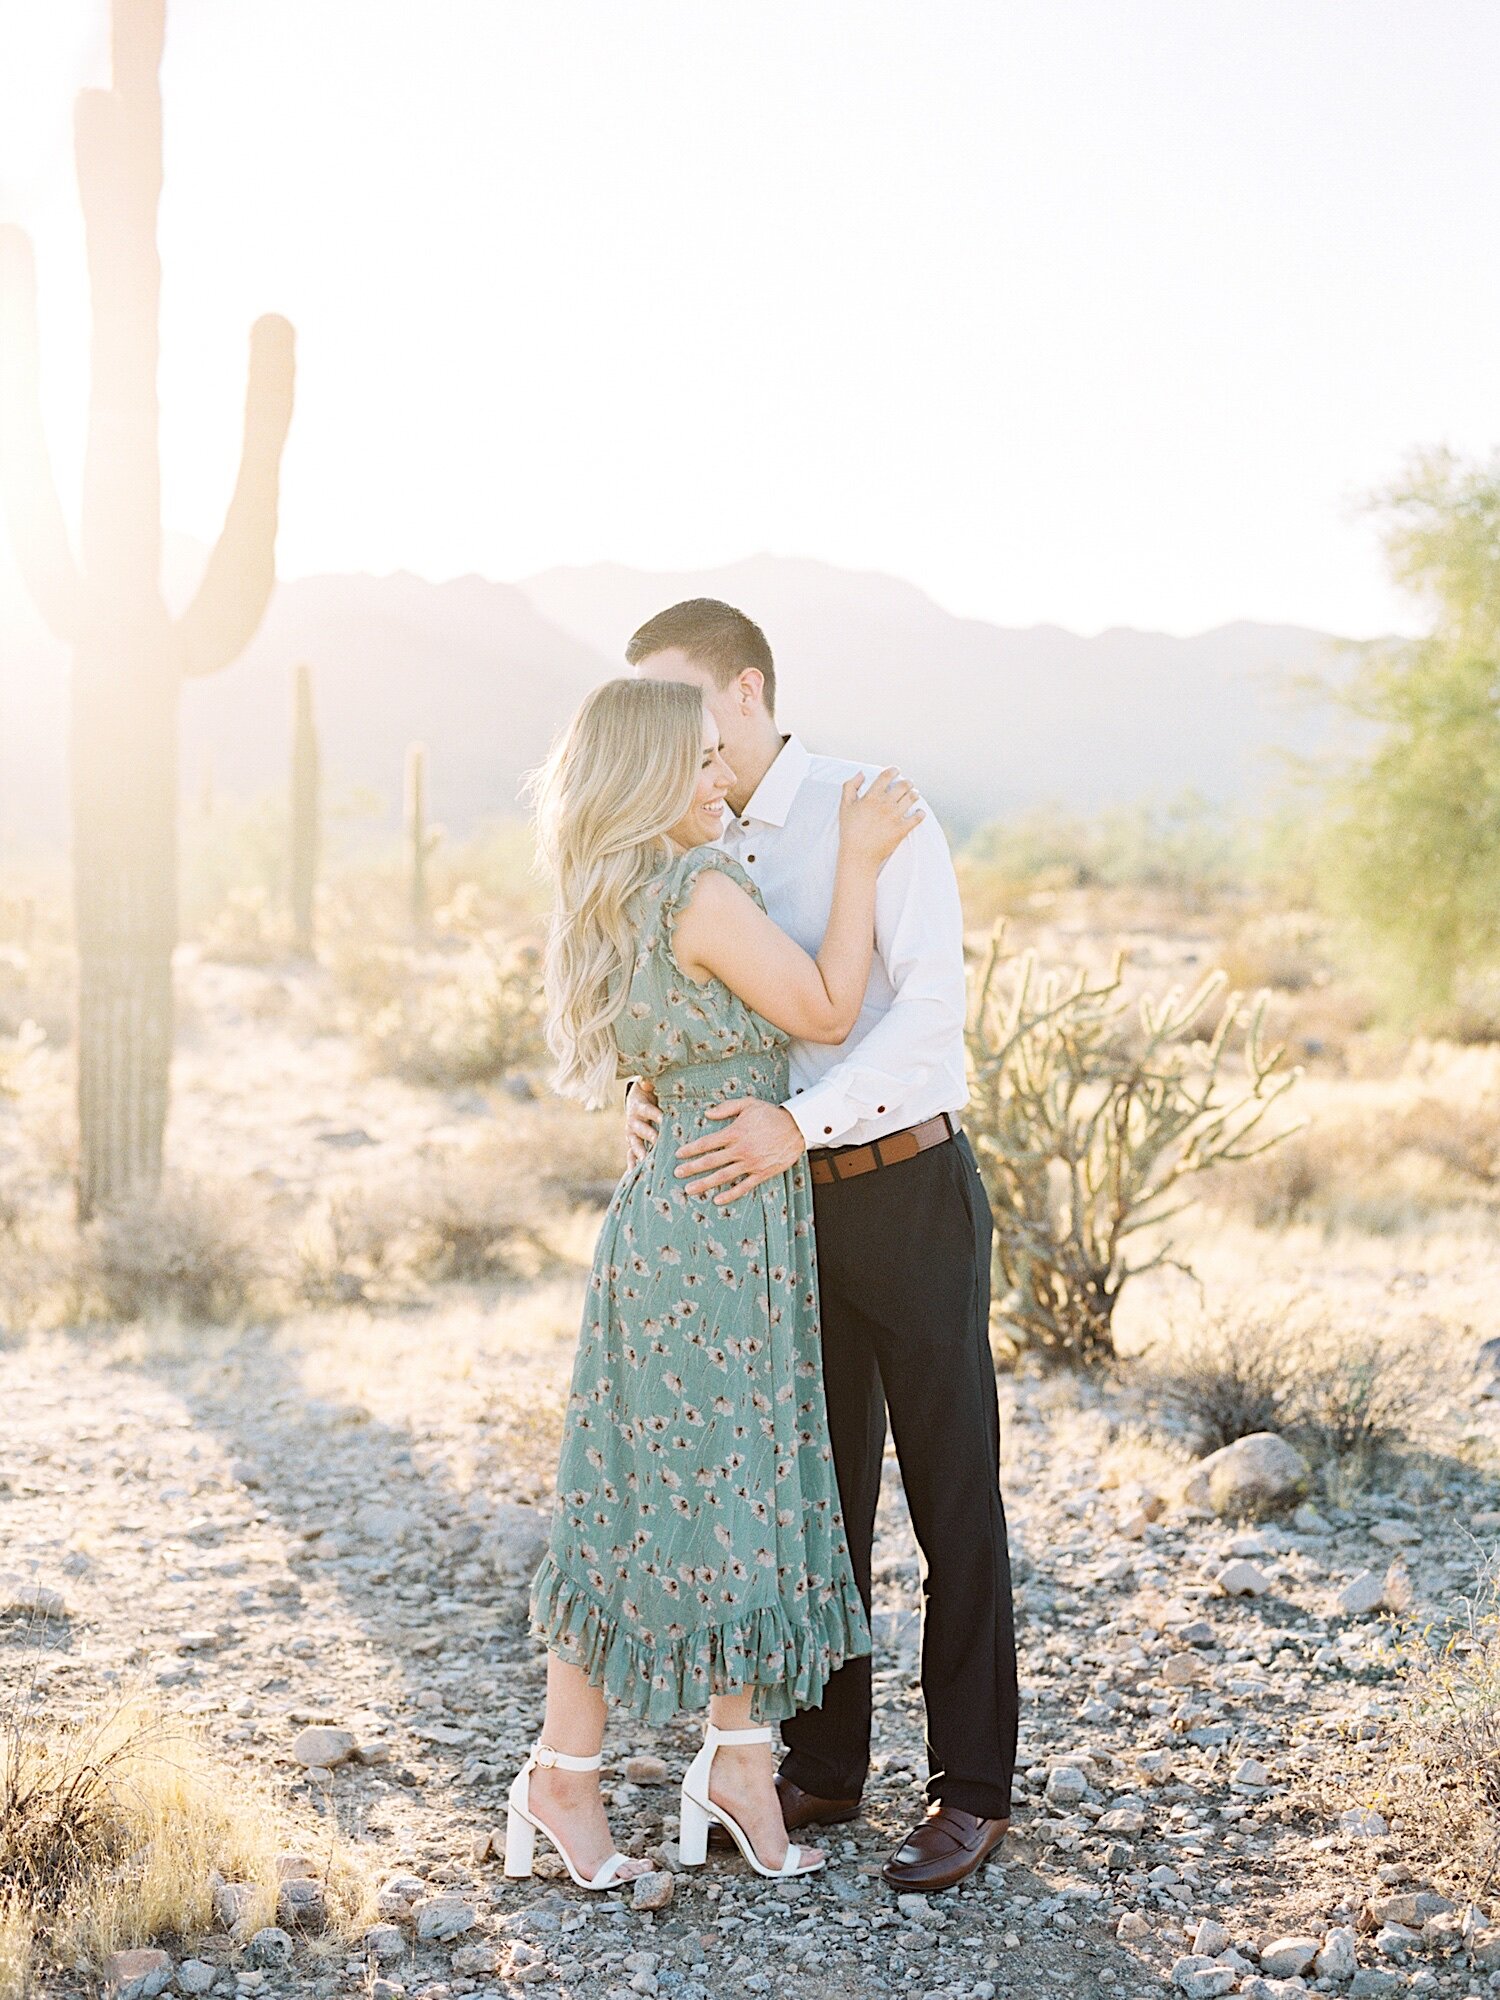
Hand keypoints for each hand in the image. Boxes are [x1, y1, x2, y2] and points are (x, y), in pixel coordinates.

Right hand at [626, 1078, 661, 1166]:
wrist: (636, 1100)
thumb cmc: (650, 1093)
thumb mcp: (650, 1085)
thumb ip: (650, 1083)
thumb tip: (648, 1082)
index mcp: (638, 1106)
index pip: (648, 1111)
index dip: (656, 1115)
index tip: (665, 1120)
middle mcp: (633, 1121)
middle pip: (641, 1130)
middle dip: (650, 1136)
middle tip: (659, 1143)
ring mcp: (632, 1135)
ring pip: (635, 1146)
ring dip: (641, 1155)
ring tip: (647, 1164)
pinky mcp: (632, 1144)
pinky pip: (631, 1156)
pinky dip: (633, 1166)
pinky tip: (634, 1177)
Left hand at [675, 1099, 805, 1204]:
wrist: (797, 1128)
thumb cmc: (771, 1115)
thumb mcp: (749, 1104)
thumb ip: (727, 1108)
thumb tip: (707, 1113)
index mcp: (735, 1132)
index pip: (707, 1143)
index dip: (691, 1149)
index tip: (678, 1155)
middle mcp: (741, 1149)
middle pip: (711, 1161)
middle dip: (692, 1168)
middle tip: (677, 1173)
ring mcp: (751, 1163)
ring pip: (723, 1176)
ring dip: (705, 1184)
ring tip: (690, 1190)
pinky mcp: (762, 1173)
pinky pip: (743, 1186)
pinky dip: (730, 1194)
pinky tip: (717, 1200)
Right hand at [839, 768, 923, 866]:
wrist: (858, 855)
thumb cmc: (849, 831)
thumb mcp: (844, 806)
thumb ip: (850, 786)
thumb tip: (861, 773)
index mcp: (871, 797)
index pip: (886, 776)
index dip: (893, 771)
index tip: (896, 771)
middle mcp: (884, 804)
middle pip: (903, 785)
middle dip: (907, 782)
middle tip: (908, 783)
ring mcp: (894, 817)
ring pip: (912, 798)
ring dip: (915, 794)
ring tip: (914, 794)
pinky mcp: (902, 829)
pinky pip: (917, 818)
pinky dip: (921, 813)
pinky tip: (920, 812)